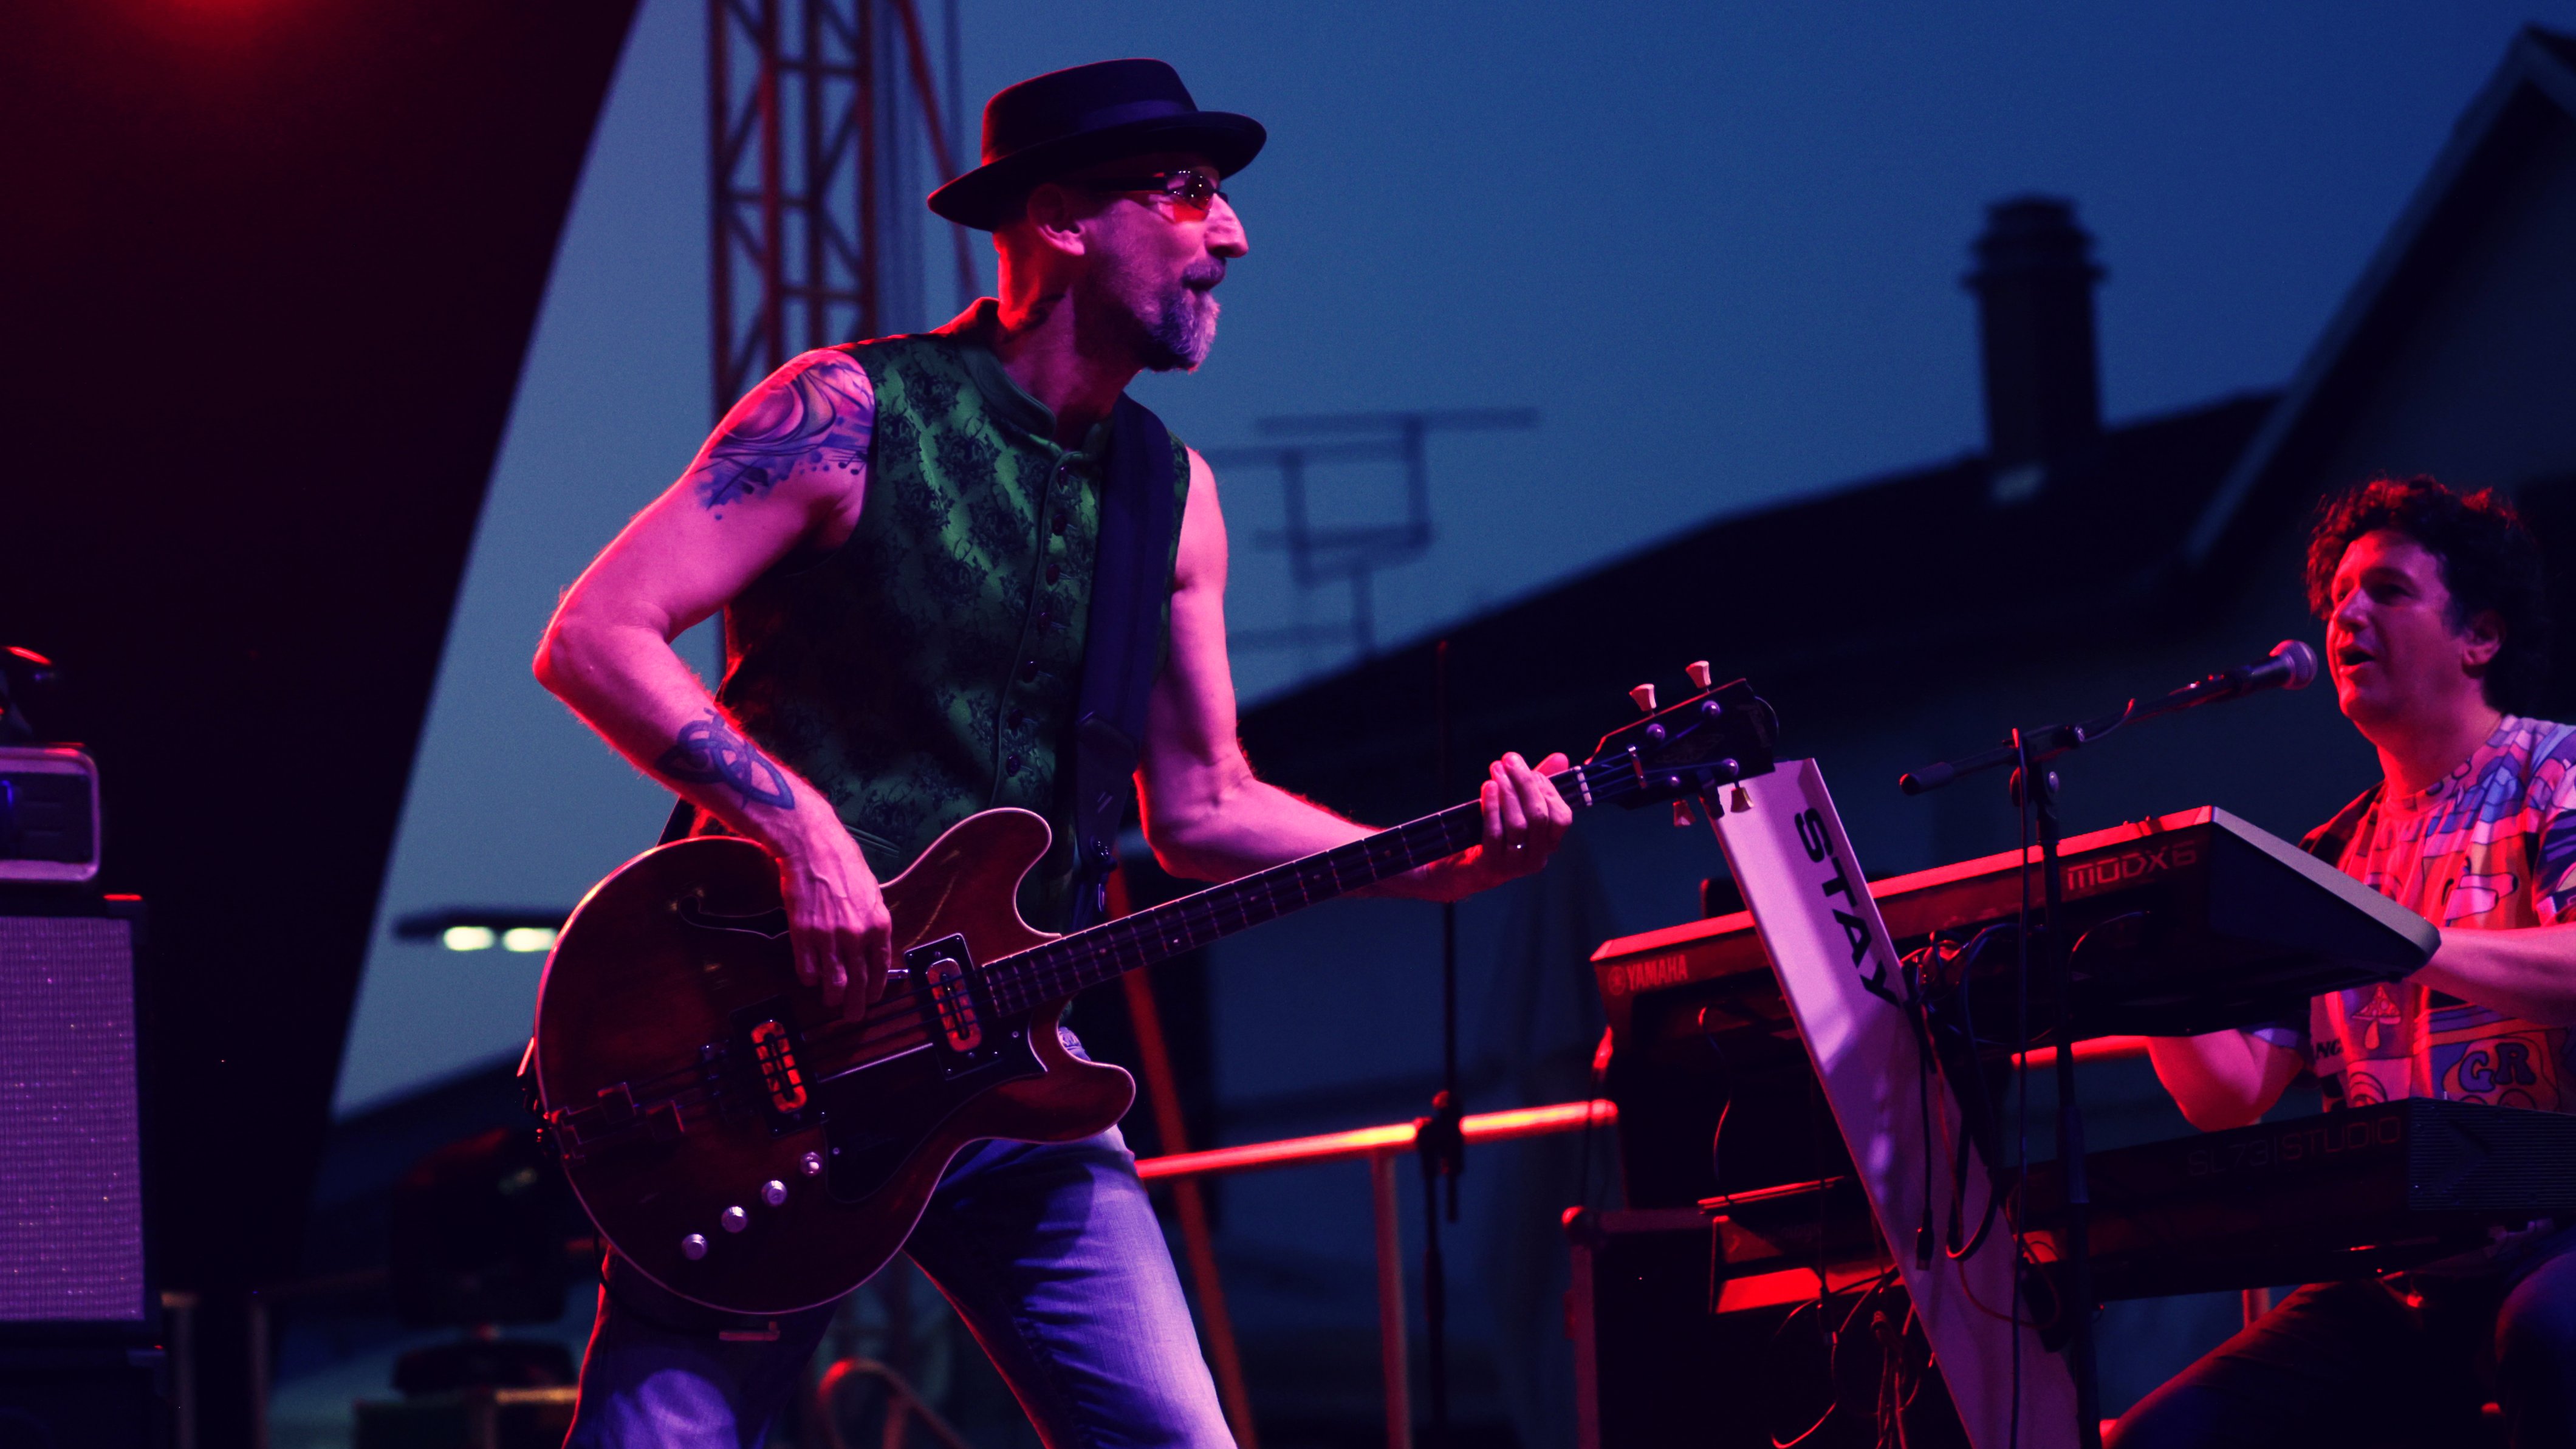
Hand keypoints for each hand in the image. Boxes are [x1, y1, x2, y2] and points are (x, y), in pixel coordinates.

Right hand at [772, 825, 893, 1020]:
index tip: (871, 999)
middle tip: (852, 1015)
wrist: (814, 848)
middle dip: (855, 1005)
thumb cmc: (844, 867)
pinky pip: (807, 970)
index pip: (881, 969)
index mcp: (879, 924)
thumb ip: (874, 924)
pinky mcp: (803, 934)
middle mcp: (857, 934)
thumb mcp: (872, 895)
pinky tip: (810, 977)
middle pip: (858, 982)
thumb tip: (874, 951)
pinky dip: (809, 978)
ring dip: (832, 997)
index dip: (875, 990)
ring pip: (833, 983)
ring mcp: (829, 936)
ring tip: (830, 1001)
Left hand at [1453, 750, 1572, 894]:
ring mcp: (1515, 864)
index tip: (1531, 770)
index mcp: (1549, 844)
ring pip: (1518, 825)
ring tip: (1496, 770)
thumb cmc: (1496, 833)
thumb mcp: (1519, 808)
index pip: (1562, 817)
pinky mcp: (1492, 865)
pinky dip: (1492, 807)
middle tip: (1509, 760)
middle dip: (1525, 783)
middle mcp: (1537, 857)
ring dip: (1507, 792)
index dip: (1548, 790)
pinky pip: (1495, 833)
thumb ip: (1539, 785)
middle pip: (1539, 817)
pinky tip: (1488, 787)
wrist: (1461, 870)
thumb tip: (1561, 758)